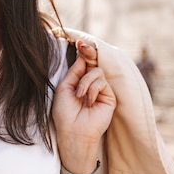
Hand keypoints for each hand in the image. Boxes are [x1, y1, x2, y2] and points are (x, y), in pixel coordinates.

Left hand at [52, 40, 115, 173]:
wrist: (72, 131)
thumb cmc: (64, 113)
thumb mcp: (65, 88)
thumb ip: (75, 71)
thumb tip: (82, 55)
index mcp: (78, 82)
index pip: (84, 64)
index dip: (83, 52)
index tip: (79, 42)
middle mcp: (90, 85)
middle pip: (93, 62)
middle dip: (88, 53)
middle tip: (82, 45)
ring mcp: (101, 91)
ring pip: (97, 71)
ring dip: (85, 82)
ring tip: (79, 96)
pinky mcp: (109, 97)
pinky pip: (101, 81)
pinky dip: (91, 88)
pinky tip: (88, 100)